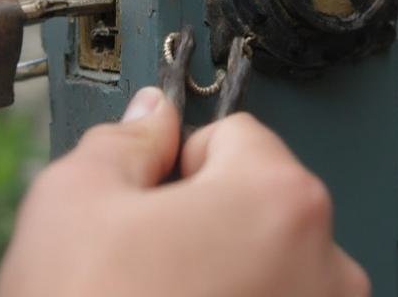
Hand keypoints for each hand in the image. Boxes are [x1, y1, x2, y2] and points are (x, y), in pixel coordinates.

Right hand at [0, 88, 369, 296]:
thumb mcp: (71, 202)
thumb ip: (123, 139)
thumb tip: (149, 116)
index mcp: (277, 202)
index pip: (233, 135)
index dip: (176, 163)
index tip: (150, 197)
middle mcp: (325, 269)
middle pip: (258, 206)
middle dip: (203, 224)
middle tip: (142, 266)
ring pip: (266, 270)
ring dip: (221, 280)